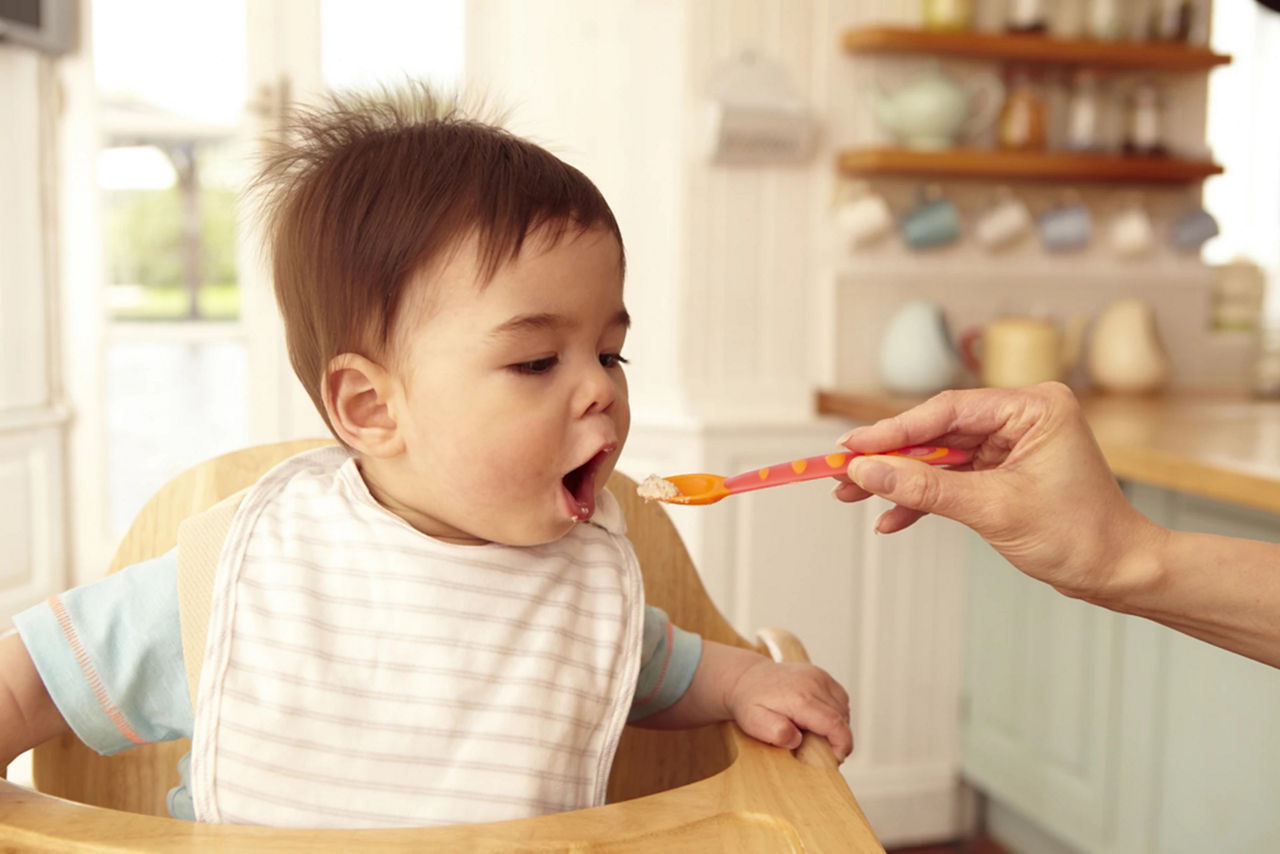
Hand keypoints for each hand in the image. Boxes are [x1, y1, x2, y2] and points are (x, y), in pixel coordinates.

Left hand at [725, 658, 852, 761]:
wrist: (745, 678)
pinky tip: (819, 719)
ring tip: (818, 734)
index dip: (842, 745)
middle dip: (838, 738)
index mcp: (800, 698)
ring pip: (843, 707)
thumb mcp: (753, 722)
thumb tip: (797, 739)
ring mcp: (818, 676)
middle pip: (842, 718)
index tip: (835, 759)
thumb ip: (775, 732)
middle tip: (821, 751)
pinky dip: (836, 711)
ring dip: (838, 724)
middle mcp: (813, 683)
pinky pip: (839, 697)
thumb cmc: (749, 702)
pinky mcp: (820, 674)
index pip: (835, 724)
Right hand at [833, 382, 1165, 599]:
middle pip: (936, 431)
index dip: (893, 430)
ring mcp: (1011, 444)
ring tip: (852, 494)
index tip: (851, 447)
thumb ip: (925, 488)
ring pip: (937, 456)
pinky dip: (922, 499)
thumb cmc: (1078, 536)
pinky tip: (890, 518)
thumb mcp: (992, 510)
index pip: (946, 411)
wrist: (1117, 573)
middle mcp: (1021, 417)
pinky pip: (952, 478)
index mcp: (1032, 407)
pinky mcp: (1003, 471)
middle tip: (841, 471)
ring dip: (899, 480)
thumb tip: (868, 470)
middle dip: (889, 457)